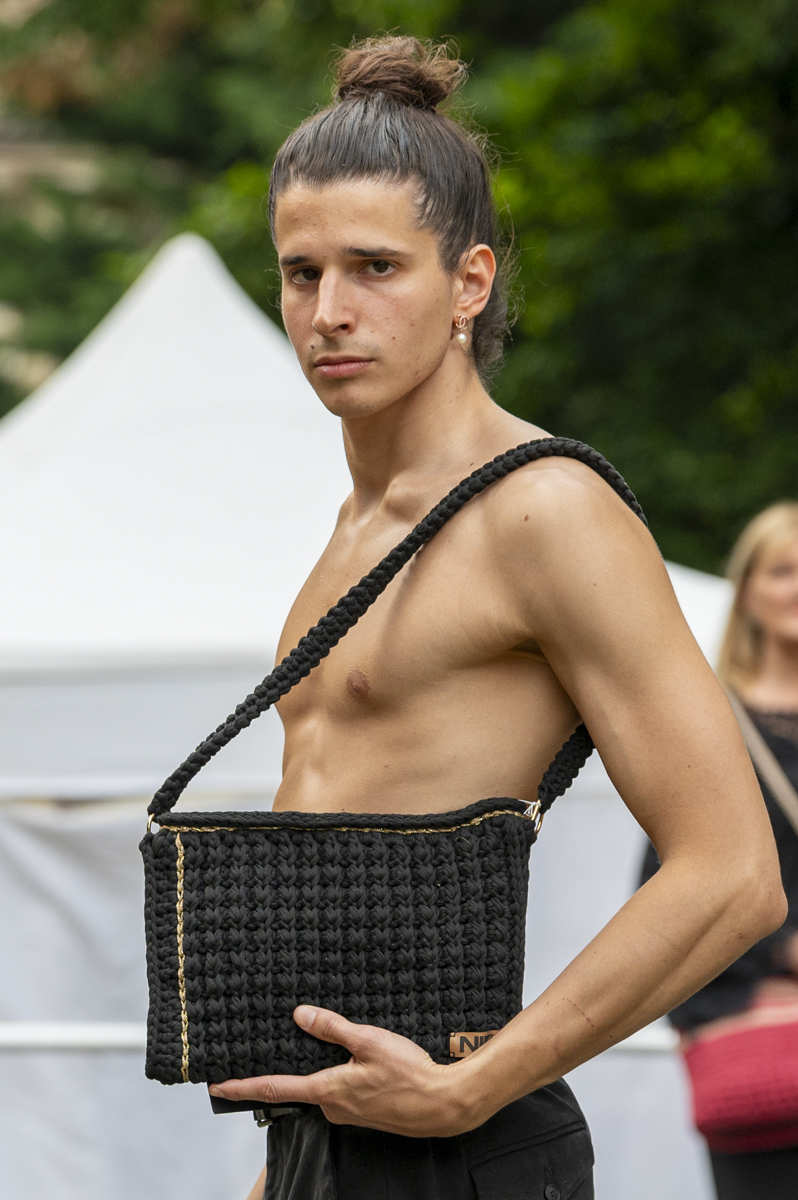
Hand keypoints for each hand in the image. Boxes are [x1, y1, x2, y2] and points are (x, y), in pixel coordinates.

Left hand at [208, 1005, 478, 1136]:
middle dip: (286, 1070)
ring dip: (319, 1070)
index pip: (274, 1088)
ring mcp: (349, 1112)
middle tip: (269, 1048)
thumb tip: (300, 1015)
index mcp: (327, 1090)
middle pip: (299, 1086)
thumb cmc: (408, 1074)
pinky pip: (341, 1091)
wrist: (443, 1105)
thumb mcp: (368, 1041)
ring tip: (321, 1045)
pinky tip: (352, 1062)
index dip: (243, 1086)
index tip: (217, 1086)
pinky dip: (338, 1076)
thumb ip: (332, 1028)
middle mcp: (332, 1107)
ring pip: (323, 1087)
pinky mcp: (365, 1112)